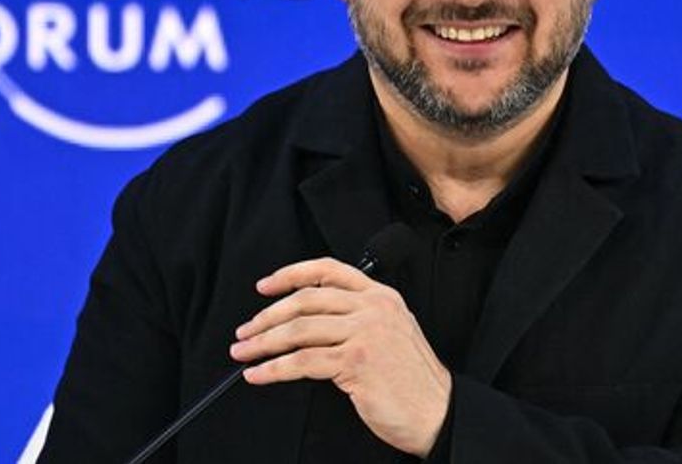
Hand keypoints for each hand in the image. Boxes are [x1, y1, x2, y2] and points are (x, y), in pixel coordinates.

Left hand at [229, 257, 451, 456]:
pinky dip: (273, 369)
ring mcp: (365, 333)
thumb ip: (359, 316)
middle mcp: (373, 309)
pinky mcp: (356, 362)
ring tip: (244, 352)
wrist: (437, 411)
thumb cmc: (413, 379)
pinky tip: (259, 374)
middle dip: (267, 315)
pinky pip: (302, 362)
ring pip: (299, 330)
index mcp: (381, 296)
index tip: (265, 286)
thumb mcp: (393, 331)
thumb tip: (307, 318)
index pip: (328, 270)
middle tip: (246, 330)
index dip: (290, 274)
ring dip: (263, 343)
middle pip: (306, 300)